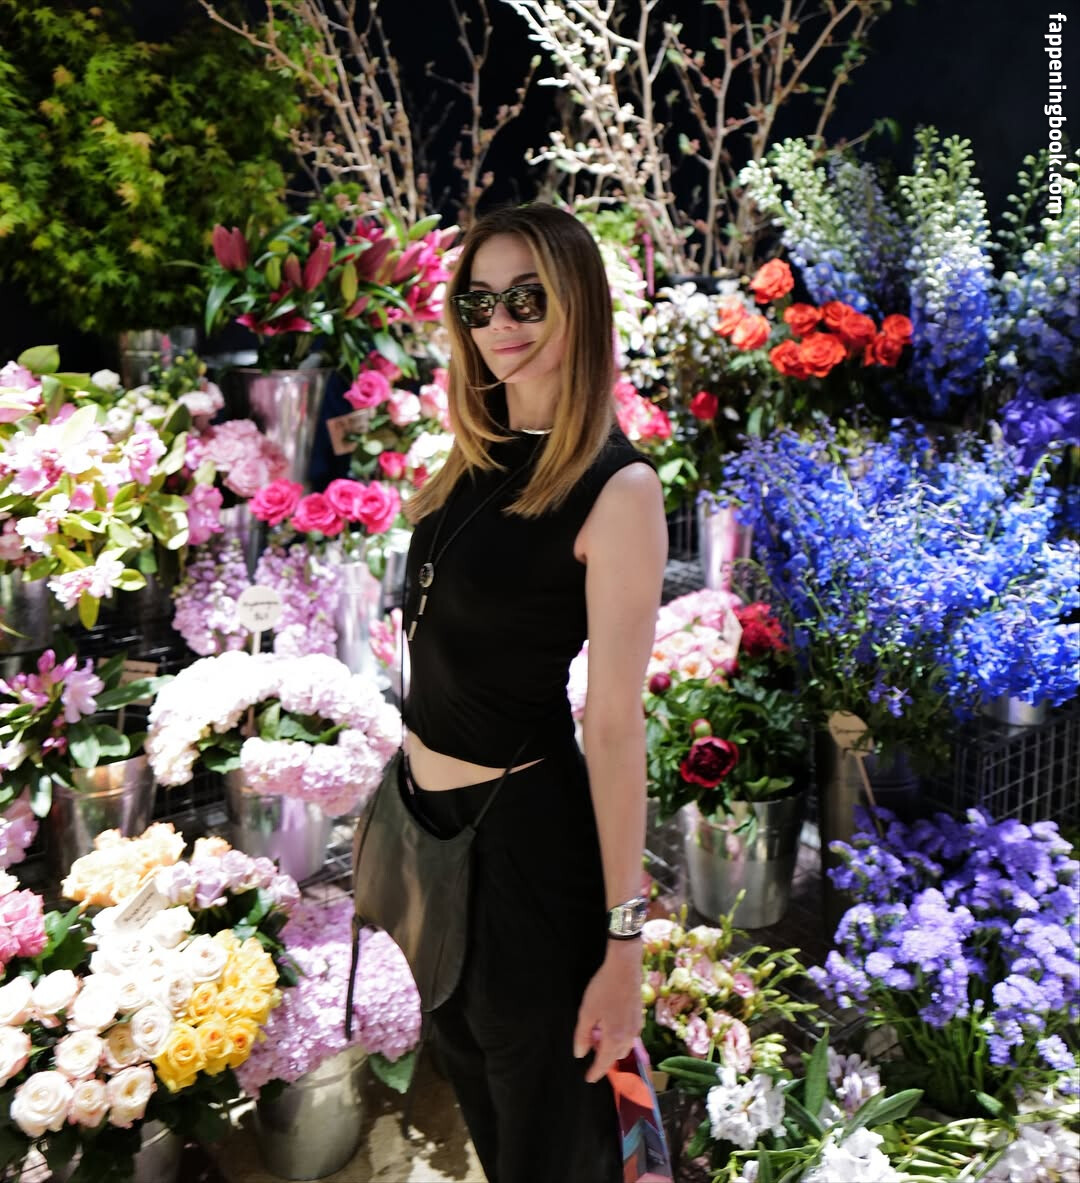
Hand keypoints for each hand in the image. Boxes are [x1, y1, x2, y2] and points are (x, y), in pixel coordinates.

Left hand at [572, 940, 642, 1083]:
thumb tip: (580, 1054)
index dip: (595, 1072)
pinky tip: (610, 1025)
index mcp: (615, 1038)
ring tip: (598, 1036)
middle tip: (590, 1050)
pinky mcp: (639, 1017)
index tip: (588, 1078)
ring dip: (612, 1048)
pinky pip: (629, 1036)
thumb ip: (582, 1036)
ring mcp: (636, 1027)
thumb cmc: (603, 989)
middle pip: (616, 1057)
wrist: (625, 967)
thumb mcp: (587, 1012)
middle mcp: (629, 1037)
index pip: (604, 1063)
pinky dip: (619, 1038)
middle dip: (604, 1059)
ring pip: (624, 1047)